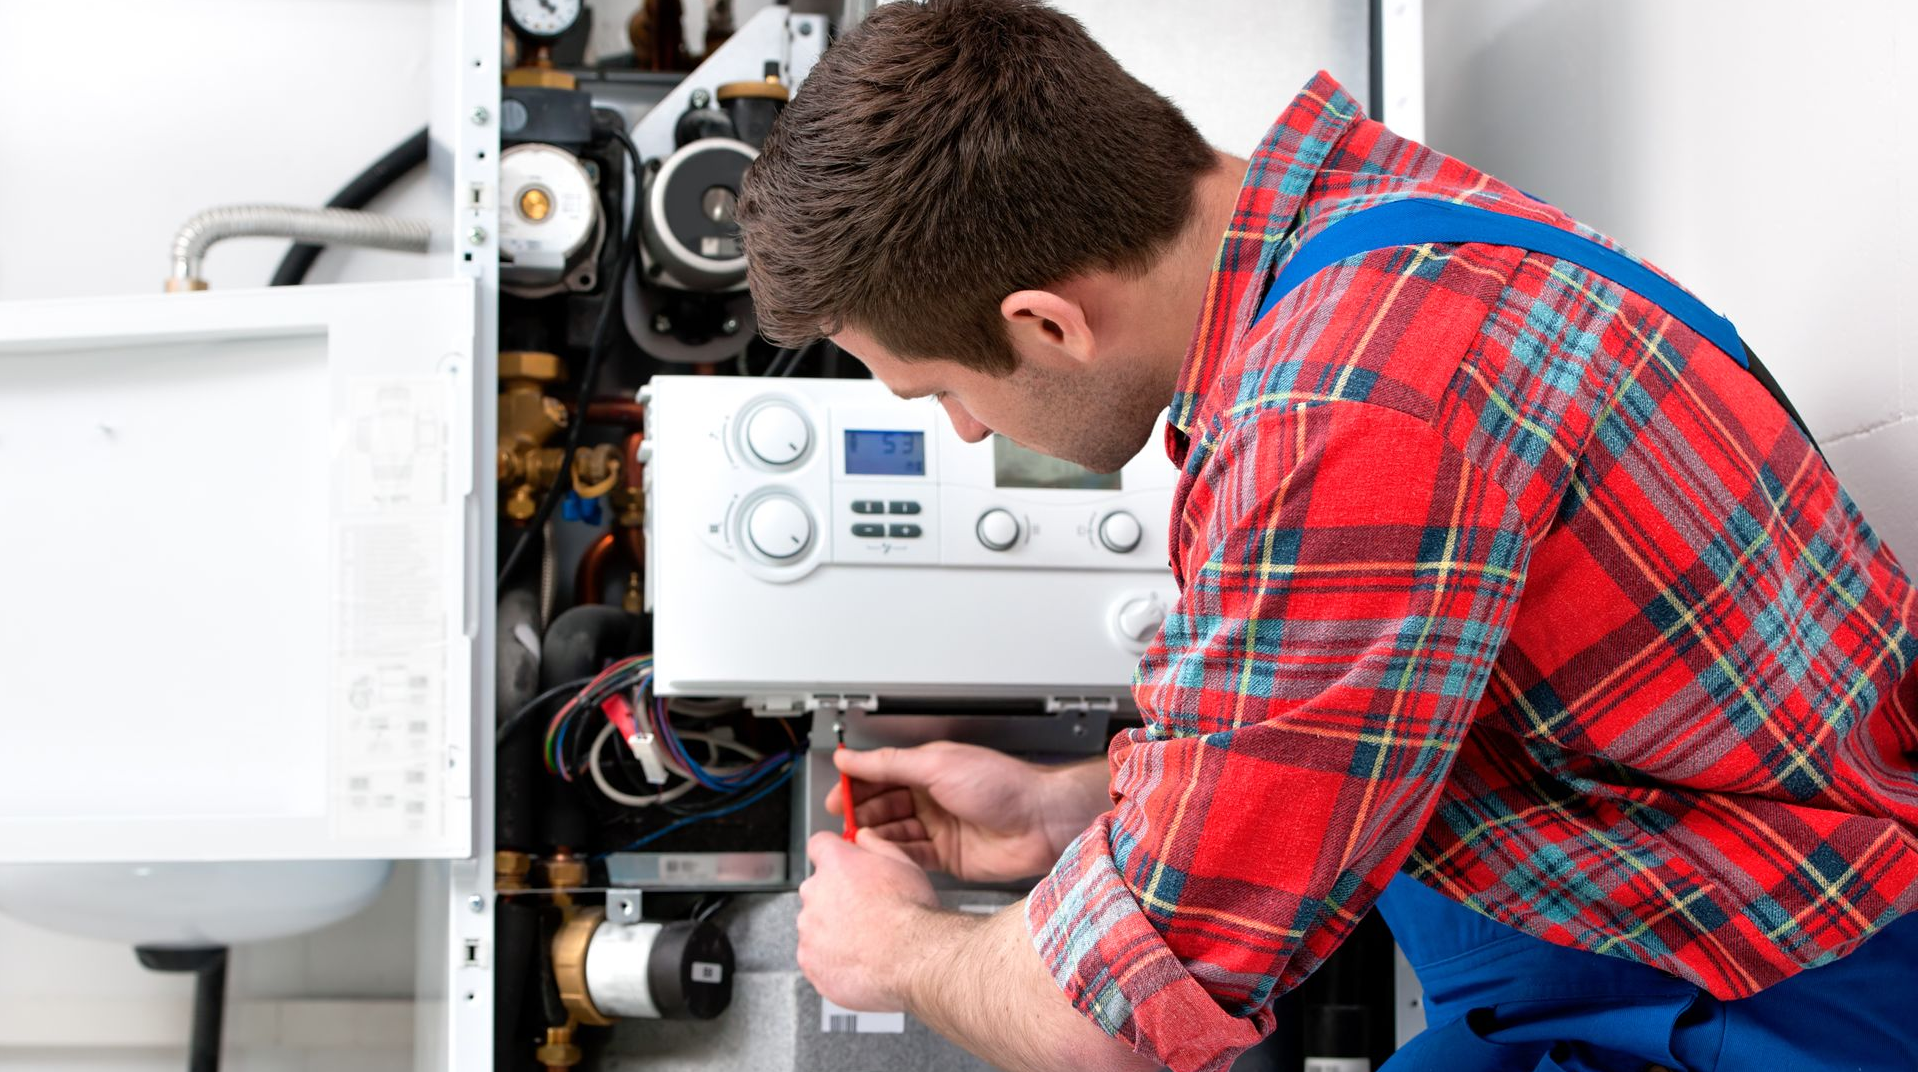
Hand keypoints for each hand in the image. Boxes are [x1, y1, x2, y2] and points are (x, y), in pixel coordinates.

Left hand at [798, 829, 939, 1010]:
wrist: (911, 958)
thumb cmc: (910, 913)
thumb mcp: (904, 864)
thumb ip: (876, 845)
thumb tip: (864, 837)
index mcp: (836, 864)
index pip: (819, 846)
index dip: (832, 855)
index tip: (841, 865)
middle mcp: (815, 892)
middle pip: (817, 888)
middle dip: (836, 897)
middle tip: (865, 912)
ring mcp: (809, 929)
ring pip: (816, 924)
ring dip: (833, 929)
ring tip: (866, 941)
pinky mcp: (809, 961)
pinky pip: (815, 957)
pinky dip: (831, 959)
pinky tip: (858, 960)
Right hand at [826, 742, 1106, 882]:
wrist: (1042, 822)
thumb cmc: (1004, 786)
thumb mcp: (938, 764)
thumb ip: (890, 764)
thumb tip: (851, 757)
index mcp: (930, 768)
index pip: (882, 774)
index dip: (857, 784)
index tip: (837, 795)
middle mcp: (933, 797)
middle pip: (884, 805)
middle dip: (862, 813)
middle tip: (843, 822)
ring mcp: (940, 828)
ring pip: (895, 832)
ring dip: (876, 836)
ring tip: (859, 840)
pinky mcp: (948, 857)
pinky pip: (911, 856)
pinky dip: (894, 855)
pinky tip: (881, 855)